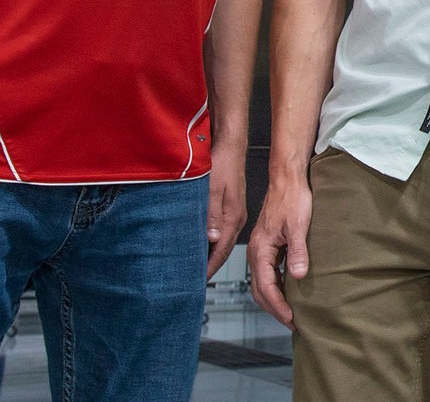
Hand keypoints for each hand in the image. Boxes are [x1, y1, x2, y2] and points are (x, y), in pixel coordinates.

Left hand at [205, 146, 247, 278]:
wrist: (230, 147)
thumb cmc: (221, 164)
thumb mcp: (212, 190)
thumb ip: (212, 216)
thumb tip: (211, 239)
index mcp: (233, 218)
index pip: (221, 252)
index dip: (209, 268)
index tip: (197, 282)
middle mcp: (236, 219)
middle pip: (222, 250)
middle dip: (209, 266)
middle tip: (193, 280)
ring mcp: (234, 214)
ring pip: (221, 242)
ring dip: (210, 255)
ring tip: (195, 266)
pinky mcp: (231, 208)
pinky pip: (222, 231)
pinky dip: (212, 242)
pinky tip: (203, 243)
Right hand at [248, 172, 311, 325]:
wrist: (288, 179)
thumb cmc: (292, 198)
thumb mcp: (298, 226)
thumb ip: (297, 251)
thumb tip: (298, 276)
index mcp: (260, 249)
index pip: (265, 287)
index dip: (278, 306)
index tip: (291, 319)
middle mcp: (256, 251)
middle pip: (260, 289)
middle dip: (274, 309)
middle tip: (292, 323)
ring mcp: (261, 249)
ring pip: (262, 282)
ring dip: (274, 299)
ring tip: (290, 313)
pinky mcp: (268, 245)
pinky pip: (268, 272)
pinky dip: (275, 286)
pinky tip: (289, 291)